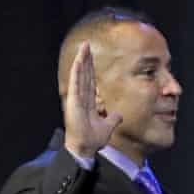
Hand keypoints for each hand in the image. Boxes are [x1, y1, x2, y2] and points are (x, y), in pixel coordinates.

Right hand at [63, 41, 122, 158]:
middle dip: (86, 60)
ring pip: (80, 75)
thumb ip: (113, 119)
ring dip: (82, 61)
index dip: (92, 69)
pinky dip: (77, 72)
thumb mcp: (107, 126)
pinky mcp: (73, 101)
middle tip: (87, 45)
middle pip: (85, 74)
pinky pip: (76, 84)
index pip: (90, 81)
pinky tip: (79, 61)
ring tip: (84, 47)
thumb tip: (119, 114)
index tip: (92, 57)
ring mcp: (76, 98)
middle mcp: (81, 98)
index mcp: (88, 102)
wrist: (85, 147)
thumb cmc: (93, 139)